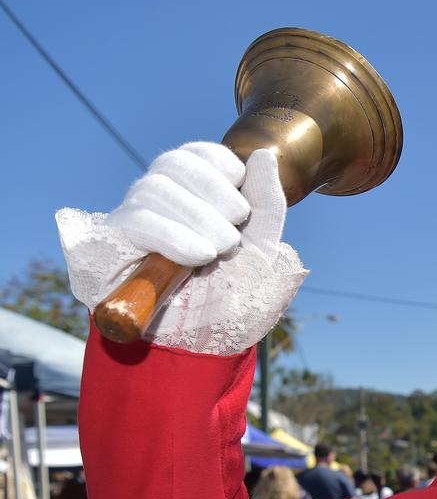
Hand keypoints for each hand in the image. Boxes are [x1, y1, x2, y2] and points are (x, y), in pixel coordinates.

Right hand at [57, 142, 302, 354]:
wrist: (201, 345)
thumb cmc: (230, 298)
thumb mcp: (261, 249)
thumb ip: (267, 202)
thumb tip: (261, 154)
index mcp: (189, 196)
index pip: (195, 153)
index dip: (220, 167)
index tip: (241, 204)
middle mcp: (154, 201)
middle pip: (173, 163)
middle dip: (215, 193)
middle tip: (235, 233)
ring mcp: (128, 220)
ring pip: (155, 188)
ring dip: (199, 218)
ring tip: (218, 252)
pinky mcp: (107, 246)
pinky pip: (137, 221)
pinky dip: (174, 235)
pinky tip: (198, 256)